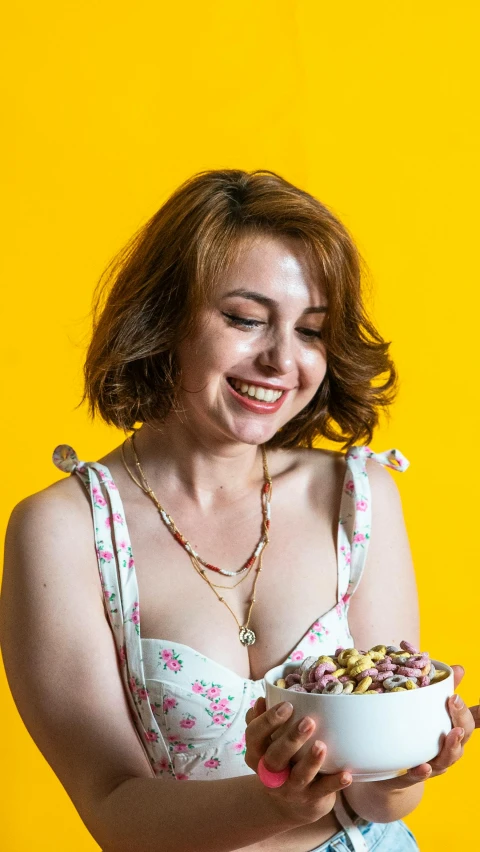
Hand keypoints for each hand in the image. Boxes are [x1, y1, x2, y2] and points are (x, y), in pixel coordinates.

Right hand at [244, 697, 351, 827]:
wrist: (291, 804)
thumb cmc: (280, 760)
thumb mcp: (267, 744)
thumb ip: (262, 721)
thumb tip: (263, 699)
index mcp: (256, 754)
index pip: (253, 736)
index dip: (267, 721)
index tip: (287, 705)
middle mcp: (269, 774)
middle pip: (274, 758)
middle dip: (291, 740)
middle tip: (309, 721)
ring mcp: (290, 789)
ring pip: (299, 776)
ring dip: (311, 761)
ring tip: (322, 745)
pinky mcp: (310, 798)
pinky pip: (323, 791)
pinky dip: (335, 783)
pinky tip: (346, 774)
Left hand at [382, 664, 476, 788]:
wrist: (390, 771)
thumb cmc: (414, 735)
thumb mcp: (427, 711)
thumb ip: (440, 690)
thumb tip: (458, 668)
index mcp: (450, 733)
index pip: (466, 722)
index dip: (466, 711)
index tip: (455, 696)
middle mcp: (445, 751)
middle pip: (460, 740)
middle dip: (461, 722)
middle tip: (454, 703)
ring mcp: (430, 766)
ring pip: (445, 760)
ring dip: (450, 748)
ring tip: (451, 734)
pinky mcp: (409, 777)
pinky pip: (416, 776)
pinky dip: (421, 772)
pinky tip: (422, 766)